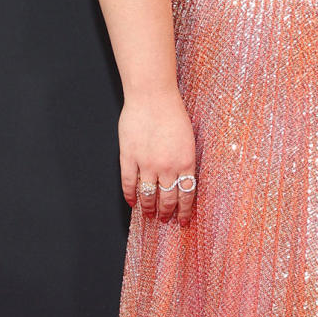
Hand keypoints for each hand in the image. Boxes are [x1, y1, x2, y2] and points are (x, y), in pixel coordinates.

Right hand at [119, 89, 197, 224]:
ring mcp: (147, 163)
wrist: (152, 96)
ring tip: (149, 215)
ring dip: (149, 208)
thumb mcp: (188, 139)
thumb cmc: (172, 112)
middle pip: (168, 198)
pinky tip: (132, 202)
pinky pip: (129, 182)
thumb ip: (185, 159)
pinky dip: (130, 195)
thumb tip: (183, 178)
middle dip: (167, 213)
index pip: (187, 194)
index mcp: (186, 161)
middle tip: (165, 220)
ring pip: (148, 194)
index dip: (185, 210)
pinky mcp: (129, 157)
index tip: (184, 220)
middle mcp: (168, 166)